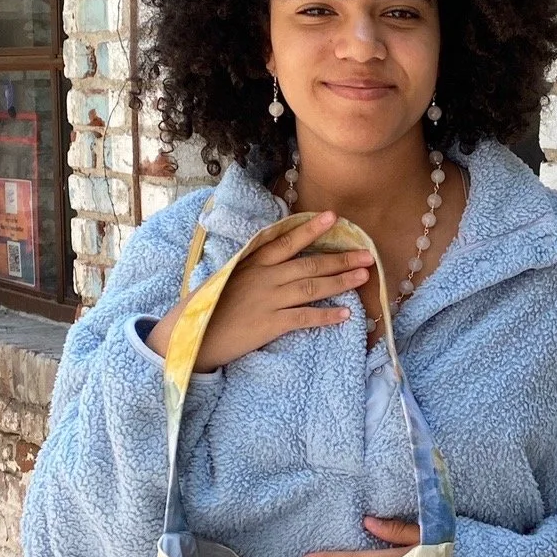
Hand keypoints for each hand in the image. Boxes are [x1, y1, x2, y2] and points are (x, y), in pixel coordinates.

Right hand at [146, 210, 370, 371]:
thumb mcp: (225, 279)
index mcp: (252, 264)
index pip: (286, 241)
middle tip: (367, 255)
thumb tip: (271, 262)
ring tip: (364, 277)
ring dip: (341, 282)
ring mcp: (268, 300)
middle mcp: (263, 278)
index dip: (311, 229)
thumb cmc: (205, 309)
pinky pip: (305, 318)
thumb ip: (250, 269)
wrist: (189, 338)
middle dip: (341, 259)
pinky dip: (326, 315)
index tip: (333, 218)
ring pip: (312, 288)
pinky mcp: (269, 325)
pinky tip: (345, 314)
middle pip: (309, 265)